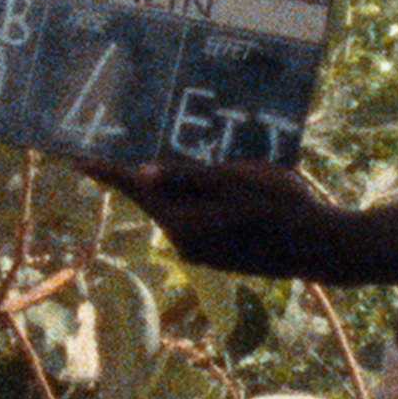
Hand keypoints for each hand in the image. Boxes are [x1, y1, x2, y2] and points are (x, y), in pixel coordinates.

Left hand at [80, 157, 344, 280]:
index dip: (107, 172)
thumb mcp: (235, 181)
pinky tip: (216, 186)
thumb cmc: (281, 205)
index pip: (135, 190)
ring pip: (179, 209)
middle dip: (144, 173)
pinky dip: (197, 201)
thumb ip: (188, 177)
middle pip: (155, 199)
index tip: (77, 159)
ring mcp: (203, 254)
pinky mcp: (220, 257)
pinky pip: (197, 220)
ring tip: (184, 157)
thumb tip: (142, 172)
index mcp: (184, 222)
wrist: (321, 247)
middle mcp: (186, 243)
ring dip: (176, 186)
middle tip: (131, 141)